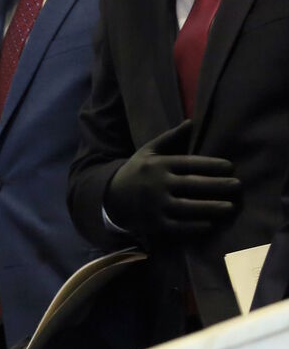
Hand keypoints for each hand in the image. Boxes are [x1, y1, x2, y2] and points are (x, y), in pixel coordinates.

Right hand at [104, 120, 239, 239]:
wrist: (110, 197)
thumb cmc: (136, 172)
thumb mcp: (148, 151)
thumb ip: (170, 138)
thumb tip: (192, 122)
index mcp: (158, 165)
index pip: (189, 164)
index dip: (211, 165)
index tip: (230, 167)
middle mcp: (157, 185)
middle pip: (193, 185)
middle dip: (218, 186)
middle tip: (238, 186)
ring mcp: (155, 206)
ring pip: (188, 208)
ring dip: (212, 208)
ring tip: (230, 208)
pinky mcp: (154, 224)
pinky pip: (179, 227)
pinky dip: (196, 227)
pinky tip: (211, 224)